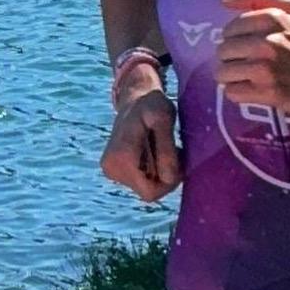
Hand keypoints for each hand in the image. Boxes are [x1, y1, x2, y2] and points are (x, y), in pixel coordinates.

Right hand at [101, 87, 182, 204]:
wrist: (134, 97)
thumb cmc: (151, 104)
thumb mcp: (164, 120)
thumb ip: (166, 149)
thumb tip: (169, 178)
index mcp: (121, 158)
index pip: (150, 192)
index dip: (169, 182)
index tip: (178, 159)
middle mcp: (111, 169)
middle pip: (148, 191)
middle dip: (165, 174)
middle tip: (172, 149)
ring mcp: (110, 171)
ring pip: (145, 186)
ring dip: (160, 171)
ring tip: (161, 146)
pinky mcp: (113, 170)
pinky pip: (140, 181)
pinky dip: (152, 169)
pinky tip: (153, 150)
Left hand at [217, 0, 289, 123]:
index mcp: (273, 18)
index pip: (230, 29)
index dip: (236, 38)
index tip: (250, 44)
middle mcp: (267, 42)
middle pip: (223, 50)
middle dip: (233, 57)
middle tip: (250, 61)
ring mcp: (265, 68)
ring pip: (223, 72)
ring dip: (233, 76)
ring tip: (249, 76)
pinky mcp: (266, 92)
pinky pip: (231, 92)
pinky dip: (239, 92)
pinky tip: (252, 89)